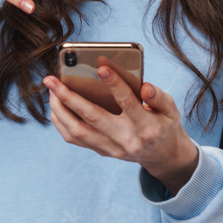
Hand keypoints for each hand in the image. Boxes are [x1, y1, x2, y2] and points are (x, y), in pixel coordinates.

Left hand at [43, 66, 199, 195]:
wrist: (162, 155)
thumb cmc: (164, 124)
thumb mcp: (171, 110)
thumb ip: (160, 98)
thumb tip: (146, 87)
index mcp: (146, 127)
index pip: (127, 102)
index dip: (115, 84)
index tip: (101, 67)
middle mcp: (126, 140)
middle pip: (92, 117)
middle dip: (69, 97)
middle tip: (51, 79)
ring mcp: (111, 148)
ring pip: (78, 131)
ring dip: (60, 109)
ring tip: (51, 89)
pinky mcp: (101, 151)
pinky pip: (75, 139)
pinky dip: (61, 122)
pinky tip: (56, 105)